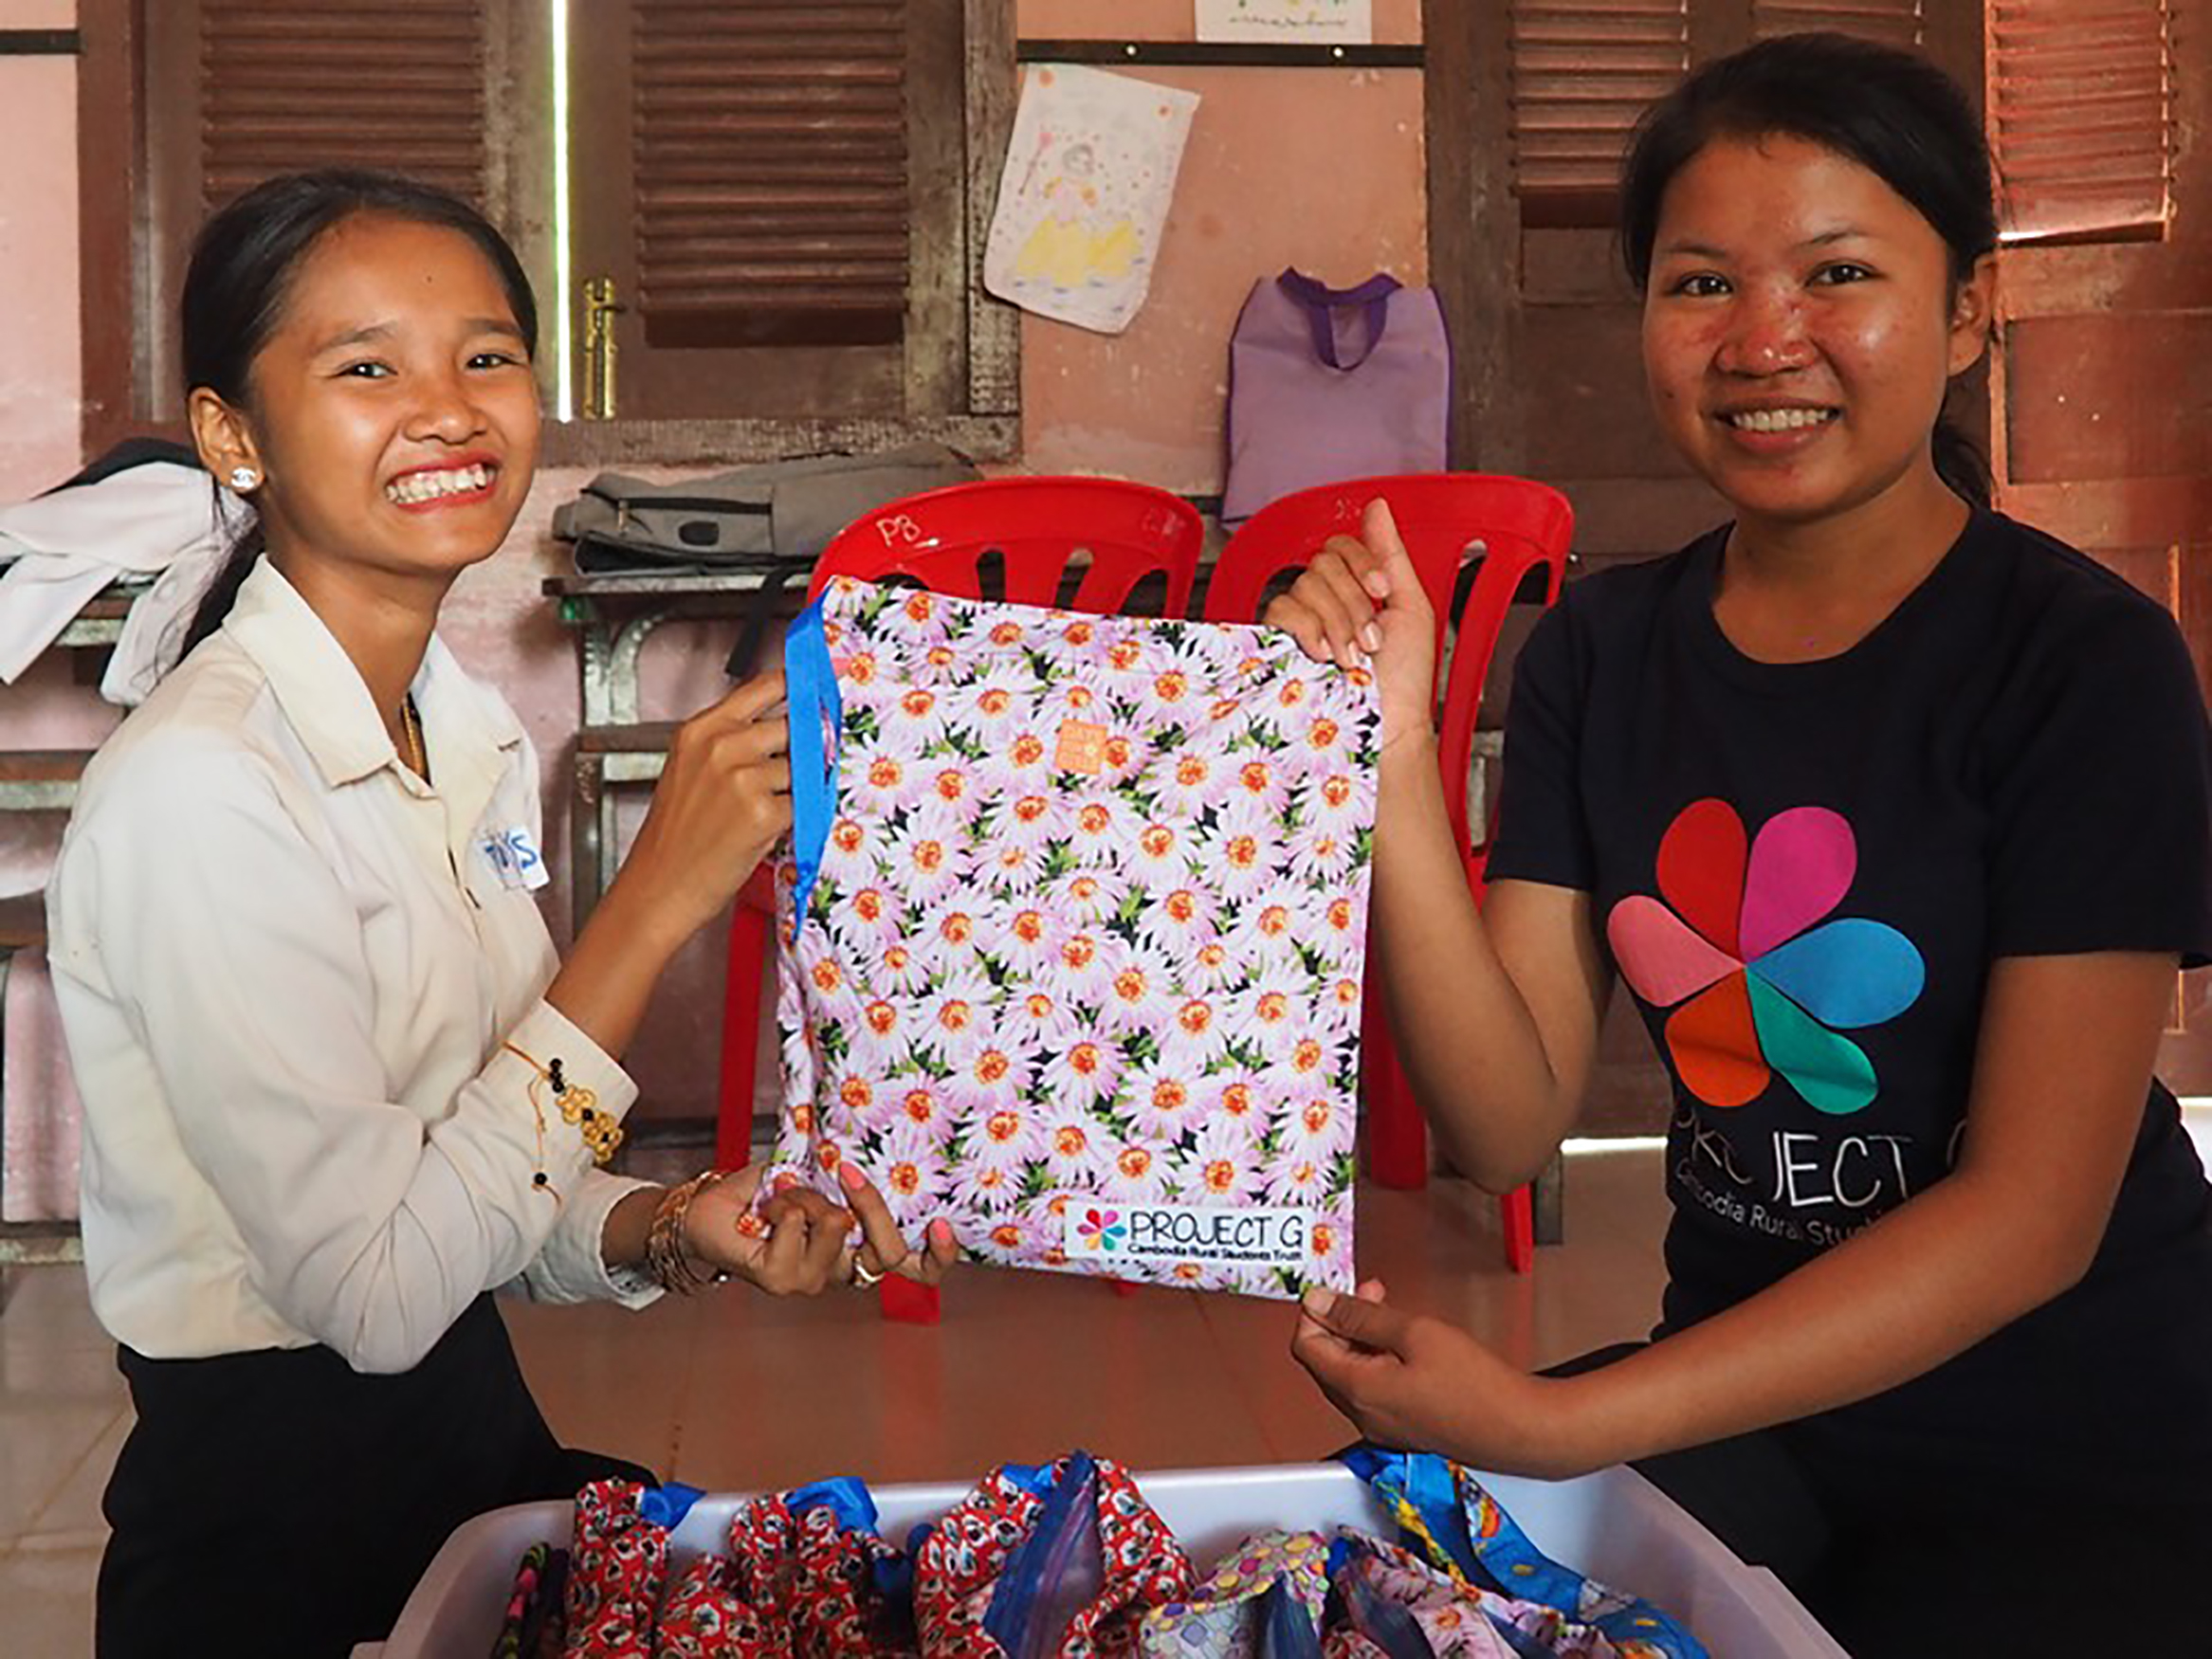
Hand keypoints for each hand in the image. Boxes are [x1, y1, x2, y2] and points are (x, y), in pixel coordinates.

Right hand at [616, 670, 792, 944]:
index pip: (764, 686)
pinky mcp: (763, 813)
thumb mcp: (691, 770)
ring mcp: (743, 778)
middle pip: (793, 726)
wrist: (659, 887)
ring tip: (760, 813)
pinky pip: (802, 805)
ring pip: (801, 769)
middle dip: (801, 750)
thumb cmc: (676, 837)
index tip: (819, 689)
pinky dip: (794, 819)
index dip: (799, 687)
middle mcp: (722, 746)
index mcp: (702, 730)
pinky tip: (763, 831)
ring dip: (794, 790)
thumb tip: (790, 726)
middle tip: (786, 776)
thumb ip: (734, 741)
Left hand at [677, 1161, 957, 1296]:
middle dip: (872, 1205)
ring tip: (785, 1192)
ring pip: (839, 1228)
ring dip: (810, 1197)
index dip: (939, 1256)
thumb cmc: (766, 1193)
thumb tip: (871, 1149)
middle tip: (848, 1171)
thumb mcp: (818, 1176)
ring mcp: (811, 1281)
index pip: (915, 1269)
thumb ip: (847, 1175)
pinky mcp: (779, 1279)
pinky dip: (783, 1205)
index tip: (942, 1223)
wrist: (708, 1210)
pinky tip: (767, 1207)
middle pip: (888, 1253)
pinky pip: (798, 1228)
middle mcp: (841, 1272)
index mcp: (859, 1251)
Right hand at [1261, 498, 1436, 749]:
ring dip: (1338, 622)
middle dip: (1354, 602)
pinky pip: (1281, 610)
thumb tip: (1377, 508)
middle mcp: (1326, 601)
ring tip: (1353, 657)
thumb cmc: (1404, 681)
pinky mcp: (1279, 642)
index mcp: (1357, 589)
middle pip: (1323, 563)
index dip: (1362, 562)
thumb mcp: (1410, 607)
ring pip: (1306, 585)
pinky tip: (1324, 654)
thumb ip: (1391, 554)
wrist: (1388, 724)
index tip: (1381, 592)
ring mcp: (1301, 622)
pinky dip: (1308, 628)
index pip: (1341, 546)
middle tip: (1371, 639)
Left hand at [1291, 1280, 1589, 1478]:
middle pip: (1326, 1362)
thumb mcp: (1414, 1333)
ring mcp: (1383, 1426)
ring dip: (1361, 1340)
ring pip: (1350, 1375)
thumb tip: (1320, 1302)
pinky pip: (1374, 1391)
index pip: (1305, 1347)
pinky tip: (1407, 1346)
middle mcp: (1363, 1415)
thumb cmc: (1478, 1388)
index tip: (1331, 1291)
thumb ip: (1361, 1316)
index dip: (1314, 1312)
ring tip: (1391, 1314)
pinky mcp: (1404, 1429)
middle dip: (1340, 1322)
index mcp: (1358, 1391)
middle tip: (1368, 1293)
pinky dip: (1379, 1361)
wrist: (1520, 1430)